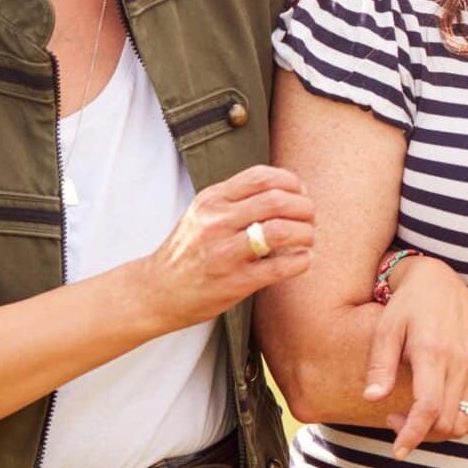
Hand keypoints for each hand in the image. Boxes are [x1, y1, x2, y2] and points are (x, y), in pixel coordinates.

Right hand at [137, 165, 313, 330]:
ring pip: (282, 230)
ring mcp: (224, 252)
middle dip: (305, 208)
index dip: (292, 182)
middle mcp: (216, 222)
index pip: (262, 176)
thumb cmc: (189, 250)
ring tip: (307, 239)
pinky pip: (281, 267)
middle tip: (310, 219)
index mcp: (211, 199)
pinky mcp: (235, 281)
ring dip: (306, 233)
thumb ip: (237, 199)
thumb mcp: (204, 213)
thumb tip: (289, 190)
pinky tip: (302, 260)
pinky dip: (302, 260)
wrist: (157, 291)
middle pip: (278, 201)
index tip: (300, 194)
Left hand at [368, 254, 467, 458]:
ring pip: (464, 423)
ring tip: (412, 417)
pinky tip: (433, 410)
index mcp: (434, 352)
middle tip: (393, 420)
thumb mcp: (386, 328)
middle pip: (448, 422)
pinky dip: (455, 423)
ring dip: (438, 432)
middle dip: (419, 435)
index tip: (397, 451)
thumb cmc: (408, 304)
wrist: (443, 281)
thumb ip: (380, 365)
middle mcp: (461, 363)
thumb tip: (372, 398)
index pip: (429, 408)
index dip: (413, 435)